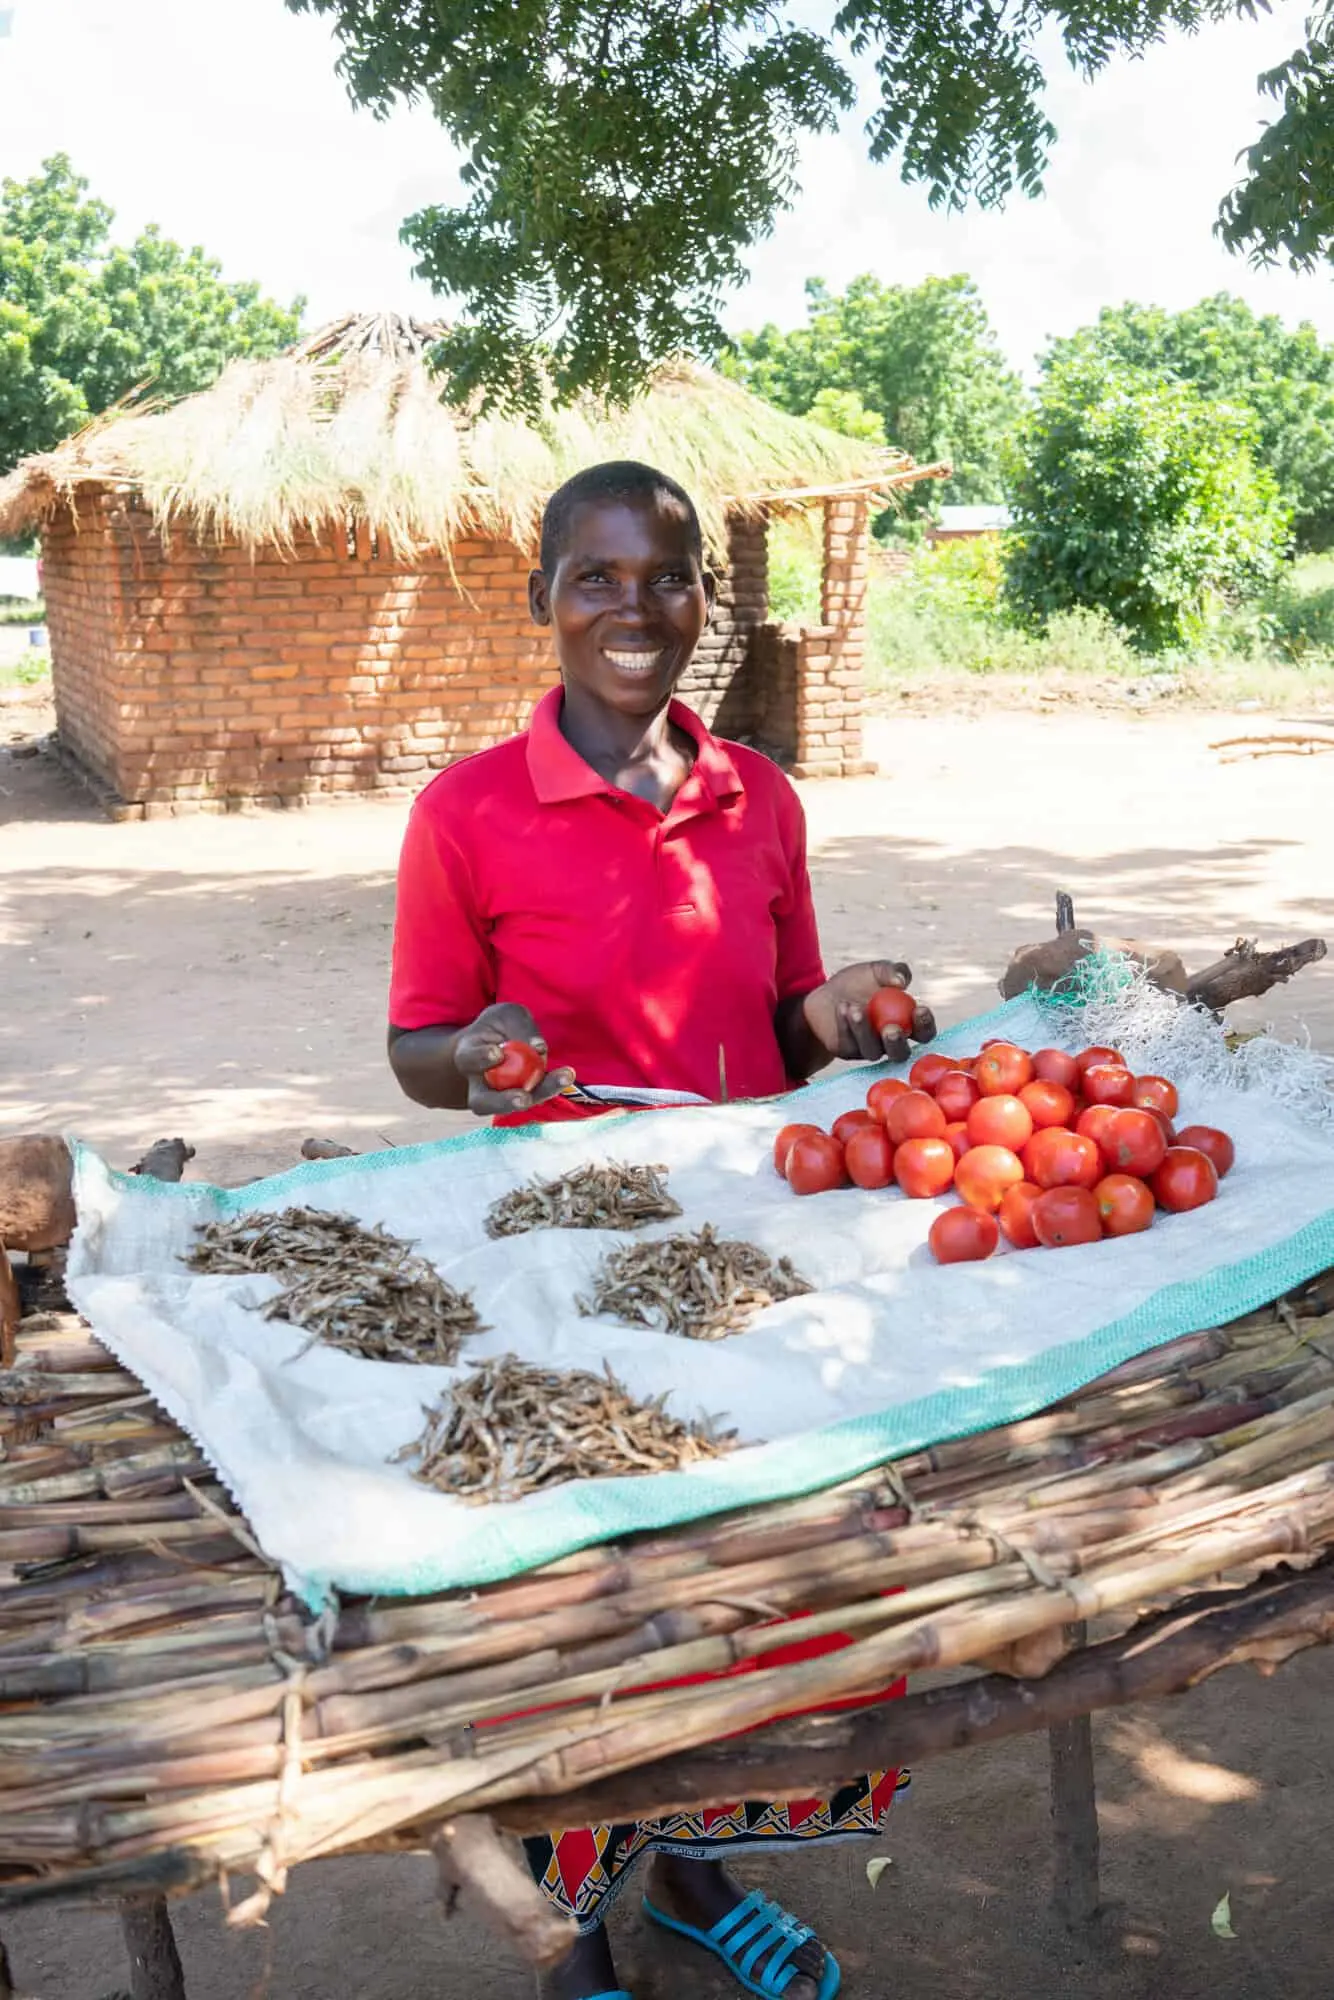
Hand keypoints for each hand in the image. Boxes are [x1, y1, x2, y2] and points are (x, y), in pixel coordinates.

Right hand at [453, 1004, 575, 1118]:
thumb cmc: (498, 1026)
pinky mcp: (523, 1098)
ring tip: (563, 1078)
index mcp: (467, 1055)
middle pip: (483, 1103)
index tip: (497, 1053)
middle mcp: (479, 1085)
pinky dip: (552, 1086)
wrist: (496, 1041)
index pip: (469, 1060)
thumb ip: (519, 1027)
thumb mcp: (506, 1015)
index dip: (481, 1059)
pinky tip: (566, 1074)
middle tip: (523, 1098)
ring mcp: (501, 1097)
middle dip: (504, 1102)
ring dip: (540, 1094)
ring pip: (514, 1106)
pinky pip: (536, 1096)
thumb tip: (538, 1048)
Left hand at [801, 960, 936, 1065]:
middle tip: (891, 1028)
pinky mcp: (847, 1051)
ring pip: (873, 1051)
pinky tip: (842, 1007)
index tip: (919, 1009)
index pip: (923, 1032)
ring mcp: (869, 1050)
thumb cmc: (857, 983)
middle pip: (901, 1053)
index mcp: (906, 1024)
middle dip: (898, 1042)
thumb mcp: (876, 971)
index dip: (925, 1024)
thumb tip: (901, 981)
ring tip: (855, 1008)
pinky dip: (845, 1025)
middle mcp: (890, 1042)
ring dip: (865, 1031)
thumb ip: (893, 970)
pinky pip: (849, 1043)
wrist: (825, 994)